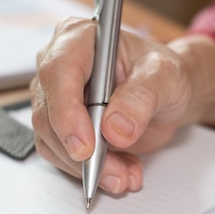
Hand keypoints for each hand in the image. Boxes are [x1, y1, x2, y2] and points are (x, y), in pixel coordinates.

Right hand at [30, 17, 214, 193]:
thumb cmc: (162, 74)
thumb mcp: (165, 77)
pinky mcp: (61, 128)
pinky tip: (120, 170)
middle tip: (114, 173)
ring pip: (52, 142)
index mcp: (79, 38)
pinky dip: (91, 172)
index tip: (86, 147)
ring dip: (88, 168)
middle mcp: (59, 67)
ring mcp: (56, 99)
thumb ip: (142, 97)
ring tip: (125, 174)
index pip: (58, 73)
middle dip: (81, 153)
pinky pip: (63, 157)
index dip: (67, 113)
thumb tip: (115, 128)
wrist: (165, 95)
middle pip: (48, 114)